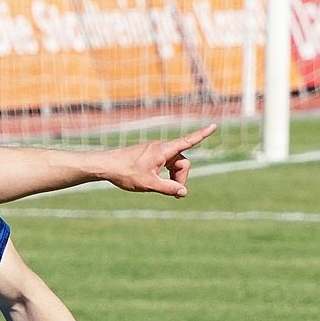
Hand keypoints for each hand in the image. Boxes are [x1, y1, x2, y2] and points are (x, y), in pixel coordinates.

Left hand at [100, 124, 215, 197]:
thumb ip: (168, 189)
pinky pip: (164, 165)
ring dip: (172, 178)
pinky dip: (164, 175)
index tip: (214, 126)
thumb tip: (183, 192)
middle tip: (175, 194)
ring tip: (164, 191)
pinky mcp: (148, 155)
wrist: (105, 166)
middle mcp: (160, 148)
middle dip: (181, 178)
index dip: (202, 135)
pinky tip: (154, 183)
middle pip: (181, 162)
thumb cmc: (126, 173)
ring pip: (173, 165)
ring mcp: (154, 151)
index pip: (187, 141)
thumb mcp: (149, 184)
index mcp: (163, 151)